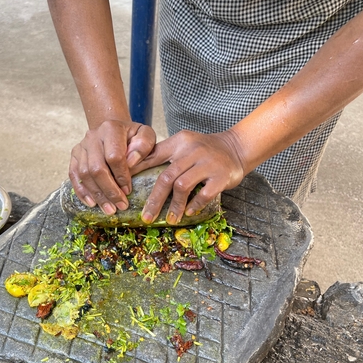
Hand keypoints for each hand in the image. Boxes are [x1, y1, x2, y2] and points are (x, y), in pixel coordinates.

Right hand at [70, 119, 155, 214]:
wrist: (114, 130)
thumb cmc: (132, 137)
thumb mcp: (145, 135)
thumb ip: (144, 145)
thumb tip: (131, 162)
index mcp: (111, 129)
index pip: (114, 157)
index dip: (121, 176)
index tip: (128, 191)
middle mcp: (93, 136)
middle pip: (97, 168)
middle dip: (109, 191)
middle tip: (120, 206)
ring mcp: (81, 146)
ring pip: (85, 175)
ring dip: (97, 195)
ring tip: (109, 209)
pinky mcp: (75, 156)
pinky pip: (74, 175)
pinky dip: (82, 192)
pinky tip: (92, 203)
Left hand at [130, 130, 245, 224]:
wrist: (237, 147)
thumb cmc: (206, 150)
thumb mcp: (184, 145)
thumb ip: (164, 154)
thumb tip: (134, 168)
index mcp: (179, 142)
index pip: (153, 155)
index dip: (137, 171)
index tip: (126, 188)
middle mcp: (192, 151)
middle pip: (166, 177)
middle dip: (154, 200)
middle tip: (147, 217)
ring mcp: (207, 163)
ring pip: (183, 186)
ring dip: (174, 206)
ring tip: (170, 219)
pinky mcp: (220, 176)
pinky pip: (204, 194)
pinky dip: (194, 205)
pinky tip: (189, 212)